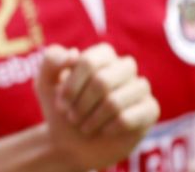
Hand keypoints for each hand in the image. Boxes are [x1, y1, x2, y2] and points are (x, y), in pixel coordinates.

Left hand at [35, 43, 159, 170]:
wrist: (70, 141)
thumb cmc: (60, 107)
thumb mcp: (44, 82)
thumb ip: (51, 60)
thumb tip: (74, 53)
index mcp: (101, 55)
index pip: (88, 61)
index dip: (71, 85)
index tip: (60, 103)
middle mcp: (124, 67)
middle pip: (102, 81)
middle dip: (81, 104)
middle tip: (72, 117)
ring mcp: (140, 88)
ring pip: (115, 101)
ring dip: (93, 118)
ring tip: (84, 125)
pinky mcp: (150, 109)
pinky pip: (130, 117)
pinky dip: (110, 128)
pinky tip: (103, 130)